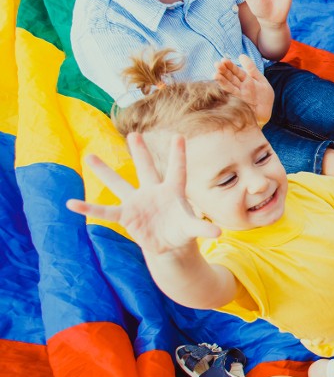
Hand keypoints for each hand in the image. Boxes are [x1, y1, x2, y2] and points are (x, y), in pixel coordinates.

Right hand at [67, 133, 219, 253]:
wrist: (168, 242)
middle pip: (146, 169)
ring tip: (89, 156)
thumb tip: (219, 231)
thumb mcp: (192, 228)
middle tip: (134, 134)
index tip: (179, 136)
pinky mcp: (126, 216)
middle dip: (140, 153)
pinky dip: (89, 208)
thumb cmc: (181, 230)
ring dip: (105, 171)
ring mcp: (137, 202)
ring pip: (119, 184)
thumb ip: (203, 227)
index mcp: (173, 191)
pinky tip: (71, 203)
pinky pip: (105, 210)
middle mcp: (152, 192)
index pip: (177, 170)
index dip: (178, 155)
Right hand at [214, 54, 274, 123]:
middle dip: (223, 71)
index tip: (223, 60)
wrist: (267, 114)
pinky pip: (232, 98)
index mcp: (246, 80)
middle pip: (231, 78)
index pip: (237, 71)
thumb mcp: (260, 80)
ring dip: (222, 81)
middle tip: (216, 64)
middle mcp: (240, 87)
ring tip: (215, 74)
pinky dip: (226, 93)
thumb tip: (241, 55)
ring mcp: (239, 96)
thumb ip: (252, 69)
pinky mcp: (239, 104)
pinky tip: (220, 88)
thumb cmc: (265, 98)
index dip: (230, 66)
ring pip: (229, 87)